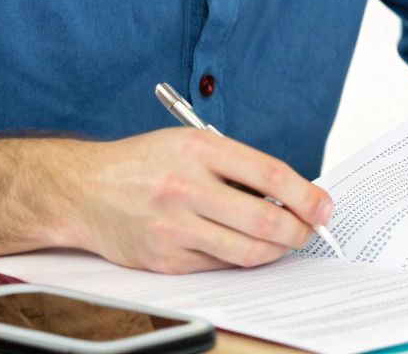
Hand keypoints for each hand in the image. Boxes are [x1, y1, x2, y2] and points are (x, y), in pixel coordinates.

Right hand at [60, 128, 333, 273]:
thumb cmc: (144, 163)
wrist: (82, 190)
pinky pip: (220, 265)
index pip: (271, 175)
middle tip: (311, 229)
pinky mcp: (164, 259)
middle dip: (299, 229)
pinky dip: (243, 258)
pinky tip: (249, 247)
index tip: (325, 206)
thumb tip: (294, 192)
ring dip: (277, 249)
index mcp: (200, 151)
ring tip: (286, 241)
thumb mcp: (193, 143)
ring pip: (246, 249)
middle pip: (264, 218)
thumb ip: (239, 165)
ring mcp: (173, 227)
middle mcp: (186, 188)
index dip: (307, 195)